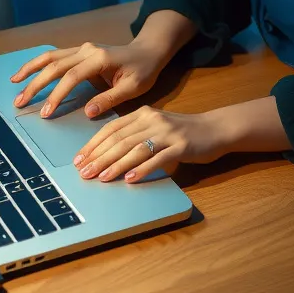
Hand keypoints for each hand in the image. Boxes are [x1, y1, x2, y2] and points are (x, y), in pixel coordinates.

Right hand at [10, 40, 163, 118]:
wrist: (148, 50)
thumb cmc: (143, 70)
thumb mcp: (133, 88)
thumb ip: (110, 99)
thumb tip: (87, 112)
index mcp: (99, 59)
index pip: (71, 77)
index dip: (57, 94)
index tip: (46, 112)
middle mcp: (87, 50)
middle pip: (55, 66)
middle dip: (36, 84)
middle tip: (20, 102)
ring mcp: (82, 48)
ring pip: (51, 57)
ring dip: (31, 69)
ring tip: (14, 83)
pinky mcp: (79, 51)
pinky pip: (55, 56)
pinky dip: (39, 64)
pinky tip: (26, 72)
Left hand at [72, 106, 228, 183]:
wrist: (215, 129)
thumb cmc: (182, 132)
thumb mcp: (155, 127)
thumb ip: (134, 135)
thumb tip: (106, 154)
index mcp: (142, 113)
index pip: (111, 128)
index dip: (93, 144)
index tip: (78, 159)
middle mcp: (152, 119)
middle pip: (119, 139)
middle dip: (99, 157)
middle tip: (84, 172)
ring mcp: (167, 132)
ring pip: (135, 149)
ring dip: (115, 165)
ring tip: (101, 178)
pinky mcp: (181, 146)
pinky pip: (157, 159)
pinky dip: (141, 169)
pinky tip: (129, 179)